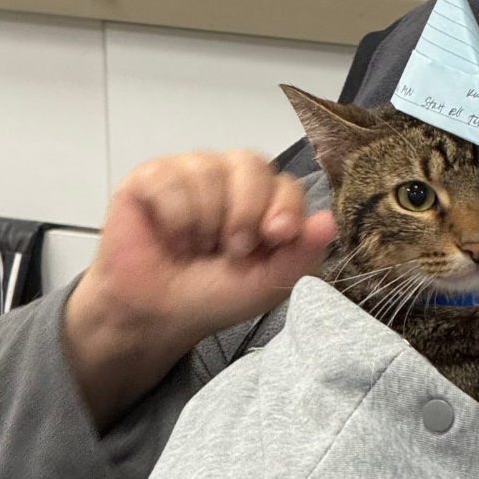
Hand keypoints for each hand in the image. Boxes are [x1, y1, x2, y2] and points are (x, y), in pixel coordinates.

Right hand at [64, 150, 334, 427]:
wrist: (156, 315)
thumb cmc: (213, 295)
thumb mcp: (266, 284)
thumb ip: (300, 254)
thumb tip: (328, 221)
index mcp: (263, 198)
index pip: (285, 182)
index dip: (283, 207)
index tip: (273, 238)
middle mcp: (229, 177)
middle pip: (250, 163)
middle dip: (243, 212)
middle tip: (230, 250)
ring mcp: (190, 172)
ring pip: (208, 170)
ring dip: (204, 222)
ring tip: (194, 248)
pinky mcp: (150, 177)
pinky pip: (170, 180)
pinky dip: (174, 218)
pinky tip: (169, 238)